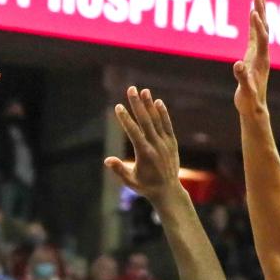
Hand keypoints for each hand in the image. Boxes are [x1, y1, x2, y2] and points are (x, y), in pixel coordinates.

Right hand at [104, 87, 181, 205]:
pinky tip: (158, 102)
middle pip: (145, 121)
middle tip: (131, 89)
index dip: (125, 119)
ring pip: (156, 120)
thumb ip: (119, 170)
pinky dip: (163, 114)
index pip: (133, 132)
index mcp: (144, 154)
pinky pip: (167, 125)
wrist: (168, 191)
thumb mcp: (130, 181)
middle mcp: (156, 146)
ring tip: (144, 91)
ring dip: (149, 105)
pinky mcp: (172, 143)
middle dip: (137, 104)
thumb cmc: (146, 186)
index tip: (118, 107)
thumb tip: (107, 160)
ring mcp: (165, 143)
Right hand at [233, 0, 269, 117]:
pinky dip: (253, 25)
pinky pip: (254, 37)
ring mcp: (259, 55)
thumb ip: (242, 78)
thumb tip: (237, 65)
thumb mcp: (245, 91)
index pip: (262, 39)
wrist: (254, 109)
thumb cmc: (249, 102)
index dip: (258, 26)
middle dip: (261, 12)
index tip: (254, 11)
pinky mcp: (253, 58)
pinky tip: (252, 16)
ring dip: (259, 14)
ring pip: (261, 31)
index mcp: (261, 61)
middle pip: (264, 30)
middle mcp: (262, 55)